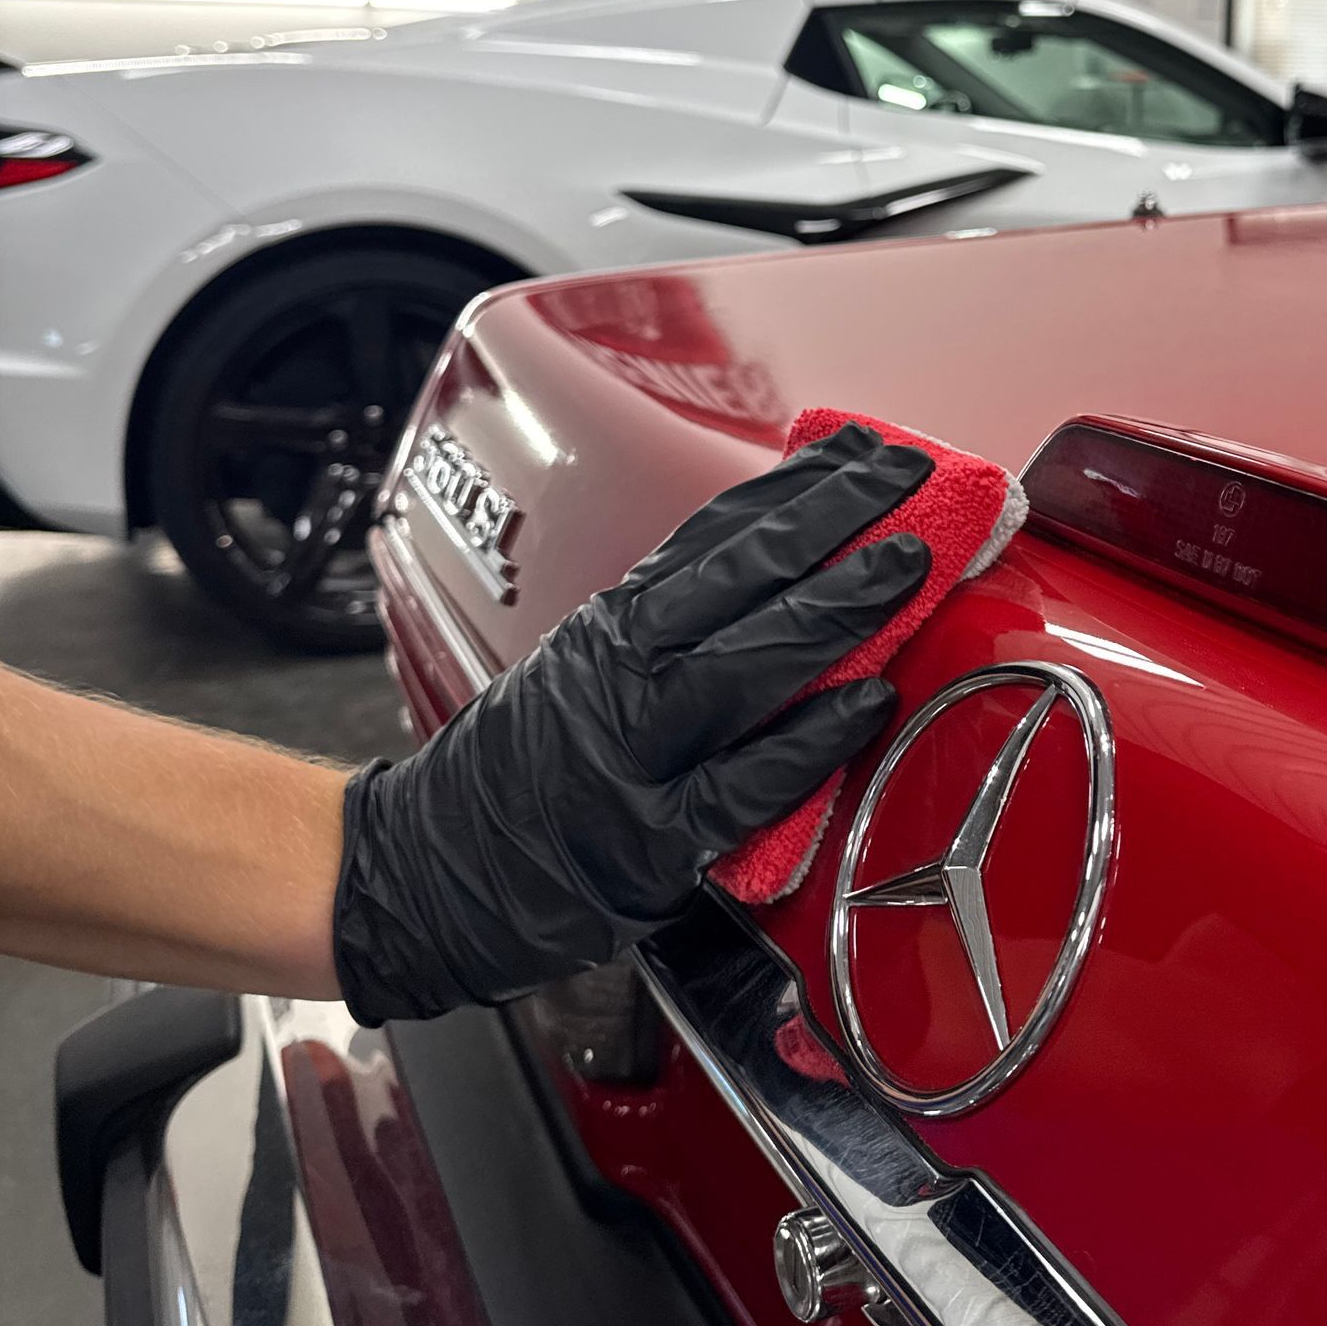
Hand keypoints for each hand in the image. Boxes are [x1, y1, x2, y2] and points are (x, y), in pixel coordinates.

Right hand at [333, 423, 933, 1023]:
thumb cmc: (514, 772)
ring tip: (905, 569)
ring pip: (749, 663)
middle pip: (740, 578)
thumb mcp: (580, 665)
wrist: (420, 872)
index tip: (862, 453)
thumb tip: (772, 568)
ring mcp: (639, 754)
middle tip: (906, 482)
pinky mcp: (654, 841)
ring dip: (836, 608)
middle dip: (834, 521)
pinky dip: (812, 741)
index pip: (715, 534)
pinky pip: (748, 783)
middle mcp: (621, 674)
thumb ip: (670, 624)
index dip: (798, 488)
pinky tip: (868, 704)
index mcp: (610, 626)